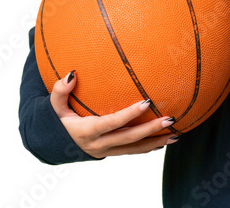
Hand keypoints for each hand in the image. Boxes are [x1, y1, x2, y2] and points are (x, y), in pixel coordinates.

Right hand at [50, 71, 176, 157]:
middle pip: (129, 139)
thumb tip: (71, 74)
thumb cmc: (57, 120)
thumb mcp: (53, 107)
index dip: (129, 114)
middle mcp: (99, 144)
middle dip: (150, 130)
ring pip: (134, 149)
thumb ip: (60, 91)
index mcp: (87, 131)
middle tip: (170, 119)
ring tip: (176, 134)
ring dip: (156, 142)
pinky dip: (149, 147)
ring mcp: (106, 151)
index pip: (112, 123)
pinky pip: (132, 152)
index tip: (146, 102)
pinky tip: (164, 140)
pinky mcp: (111, 153)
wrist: (54, 145)